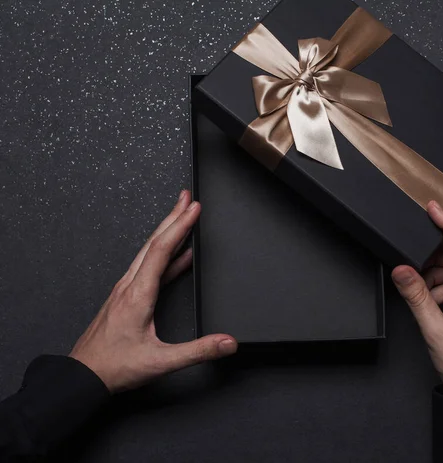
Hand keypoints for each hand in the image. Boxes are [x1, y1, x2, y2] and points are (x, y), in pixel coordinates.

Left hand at [69, 190, 236, 392]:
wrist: (82, 376)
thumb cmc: (114, 367)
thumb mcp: (161, 362)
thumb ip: (198, 350)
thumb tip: (227, 342)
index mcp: (138, 294)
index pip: (162, 250)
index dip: (180, 226)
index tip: (193, 208)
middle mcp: (129, 286)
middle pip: (153, 242)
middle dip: (172, 217)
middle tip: (186, 197)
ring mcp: (125, 290)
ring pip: (148, 251)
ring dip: (166, 231)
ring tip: (182, 217)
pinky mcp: (125, 296)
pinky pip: (147, 266)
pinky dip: (164, 255)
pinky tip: (178, 256)